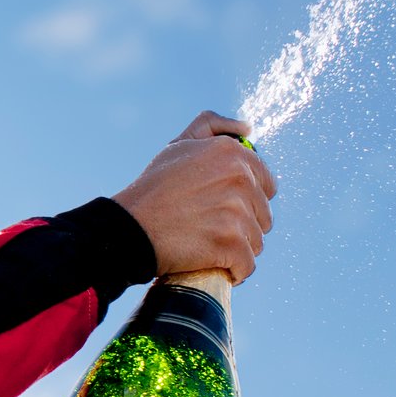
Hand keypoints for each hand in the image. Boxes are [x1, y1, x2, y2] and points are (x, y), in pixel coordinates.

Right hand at [111, 110, 276, 282]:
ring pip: (256, 241)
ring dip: (237, 249)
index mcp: (231, 153)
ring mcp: (236, 212)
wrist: (129, 227)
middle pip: (263, 214)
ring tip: (208, 246)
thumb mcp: (179, 145)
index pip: (266, 183)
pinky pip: (247, 265)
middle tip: (210, 228)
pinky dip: (234, 271)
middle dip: (242, 225)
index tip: (223, 207)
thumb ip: (213, 126)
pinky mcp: (230, 244)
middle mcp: (239, 179)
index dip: (247, 199)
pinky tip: (216, 266)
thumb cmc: (153, 187)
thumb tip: (247, 129)